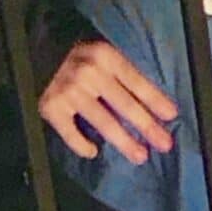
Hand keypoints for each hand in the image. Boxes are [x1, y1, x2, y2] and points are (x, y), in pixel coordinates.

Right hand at [39, 39, 177, 164]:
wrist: (40, 54)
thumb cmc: (81, 58)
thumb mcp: (105, 57)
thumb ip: (124, 76)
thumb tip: (158, 108)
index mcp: (105, 56)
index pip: (136, 82)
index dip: (154, 100)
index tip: (171, 116)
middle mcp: (88, 72)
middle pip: (123, 104)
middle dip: (146, 126)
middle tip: (164, 144)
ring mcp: (69, 90)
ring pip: (103, 122)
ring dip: (124, 142)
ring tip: (140, 156)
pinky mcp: (51, 106)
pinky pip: (71, 133)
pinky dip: (82, 145)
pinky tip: (93, 151)